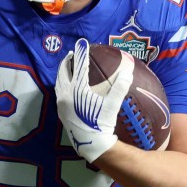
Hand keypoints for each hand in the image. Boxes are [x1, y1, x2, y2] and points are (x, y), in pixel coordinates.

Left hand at [55, 38, 134, 162]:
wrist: (90, 143)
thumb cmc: (102, 124)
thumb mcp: (113, 105)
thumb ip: (120, 87)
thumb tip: (128, 71)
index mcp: (77, 89)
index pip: (79, 65)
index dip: (81, 52)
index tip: (82, 43)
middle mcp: (66, 94)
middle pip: (63, 71)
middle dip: (68, 60)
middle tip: (73, 53)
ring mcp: (61, 103)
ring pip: (58, 81)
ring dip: (62, 72)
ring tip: (67, 66)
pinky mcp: (60, 111)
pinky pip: (58, 91)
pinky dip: (61, 83)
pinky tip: (65, 85)